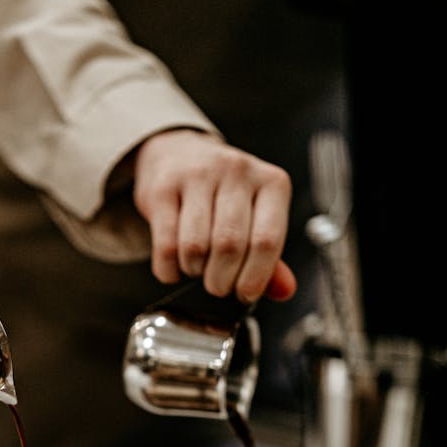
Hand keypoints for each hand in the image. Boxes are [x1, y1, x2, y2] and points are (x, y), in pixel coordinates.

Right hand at [132, 129, 296, 299]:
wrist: (179, 153)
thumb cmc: (223, 194)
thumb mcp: (255, 216)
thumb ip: (270, 255)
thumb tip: (284, 290)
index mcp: (271, 183)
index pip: (266, 240)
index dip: (255, 277)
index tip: (244, 292)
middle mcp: (237, 171)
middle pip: (229, 245)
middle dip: (221, 280)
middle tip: (218, 286)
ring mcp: (197, 175)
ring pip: (195, 246)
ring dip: (194, 272)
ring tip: (196, 270)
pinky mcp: (163, 187)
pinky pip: (166, 244)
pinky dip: (169, 269)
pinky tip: (174, 268)